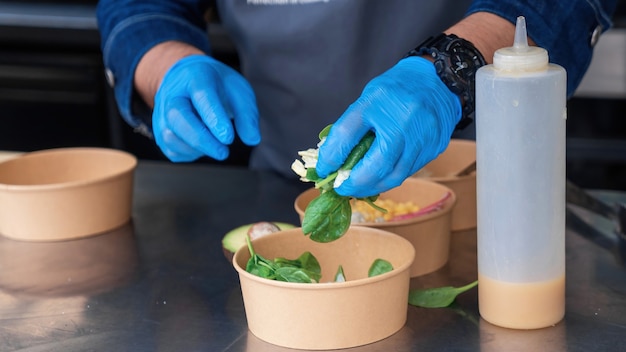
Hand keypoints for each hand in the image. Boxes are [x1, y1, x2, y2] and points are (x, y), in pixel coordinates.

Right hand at [152, 55, 259, 161]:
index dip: (214, 118)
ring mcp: (161, 114)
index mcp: (195, 77)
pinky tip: (204, 145)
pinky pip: (173, 151)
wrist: (186, 79)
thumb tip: (252, 139)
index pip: (202, 96)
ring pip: (172, 137)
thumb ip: (247, 115)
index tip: (228, 138)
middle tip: (224, 153)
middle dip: (202, 139)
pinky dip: (191, 153)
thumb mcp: (238, 91)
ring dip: (198, 148)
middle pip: (179, 119)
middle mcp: (172, 95)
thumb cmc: (216, 86)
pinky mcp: (159, 133)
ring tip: (216, 144)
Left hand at [316, 56, 460, 197]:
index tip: (323, 170)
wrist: (437, 79)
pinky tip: (379, 179)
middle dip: (355, 184)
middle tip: (341, 189)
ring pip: (395, 175)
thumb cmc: (396, 89)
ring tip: (359, 189)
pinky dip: (390, 178)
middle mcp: (403, 120)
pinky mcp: (434, 147)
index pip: (346, 134)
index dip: (331, 156)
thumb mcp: (368, 98)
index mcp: (378, 101)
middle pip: (376, 165)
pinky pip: (408, 171)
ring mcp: (422, 136)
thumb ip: (351, 127)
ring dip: (373, 187)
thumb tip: (333, 158)